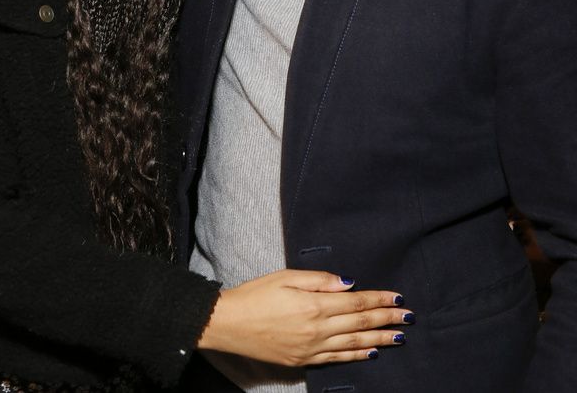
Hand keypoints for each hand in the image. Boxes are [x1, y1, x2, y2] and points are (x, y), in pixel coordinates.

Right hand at [197, 269, 411, 365]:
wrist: (229, 324)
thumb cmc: (256, 294)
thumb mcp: (286, 277)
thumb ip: (319, 280)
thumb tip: (348, 283)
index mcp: (315, 305)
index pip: (356, 302)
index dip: (379, 300)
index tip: (398, 298)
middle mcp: (318, 329)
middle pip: (360, 324)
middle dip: (387, 319)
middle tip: (409, 316)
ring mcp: (312, 348)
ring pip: (354, 344)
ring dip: (379, 339)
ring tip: (399, 336)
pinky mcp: (303, 360)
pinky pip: (337, 358)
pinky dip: (357, 355)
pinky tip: (371, 352)